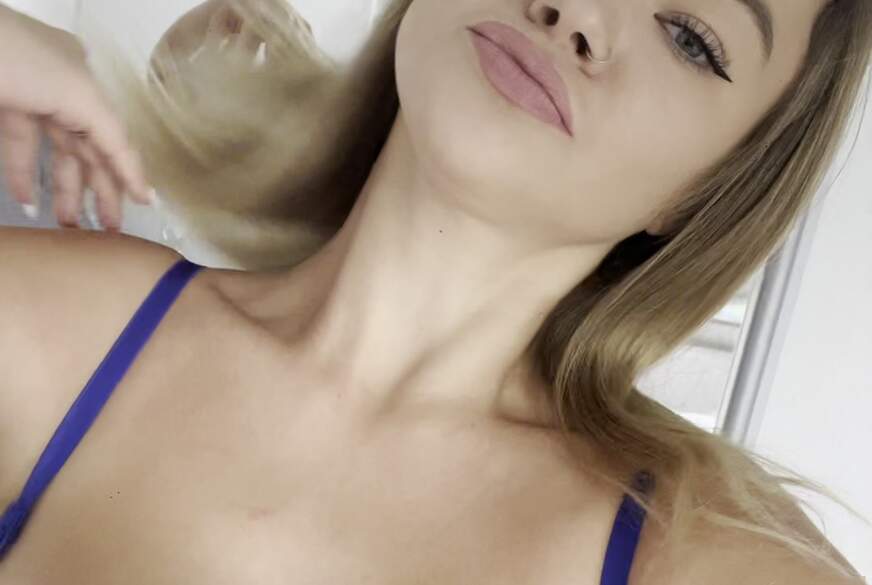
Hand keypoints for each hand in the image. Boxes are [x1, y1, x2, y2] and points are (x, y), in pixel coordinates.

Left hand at [0, 4, 151, 230]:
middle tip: (109, 227)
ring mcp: (30, 96)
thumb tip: (137, 175)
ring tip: (70, 224)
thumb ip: (109, 137)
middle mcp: (62, 87)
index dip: (131, 170)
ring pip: (56, 151)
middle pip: (88, 147)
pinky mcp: (3, 104)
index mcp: (85, 79)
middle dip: (99, 189)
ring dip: (64, 189)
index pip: (114, 135)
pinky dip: (25, 174)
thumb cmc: (16, 56)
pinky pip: (20, 144)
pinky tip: (29, 202)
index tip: (145, 203)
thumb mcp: (75, 93)